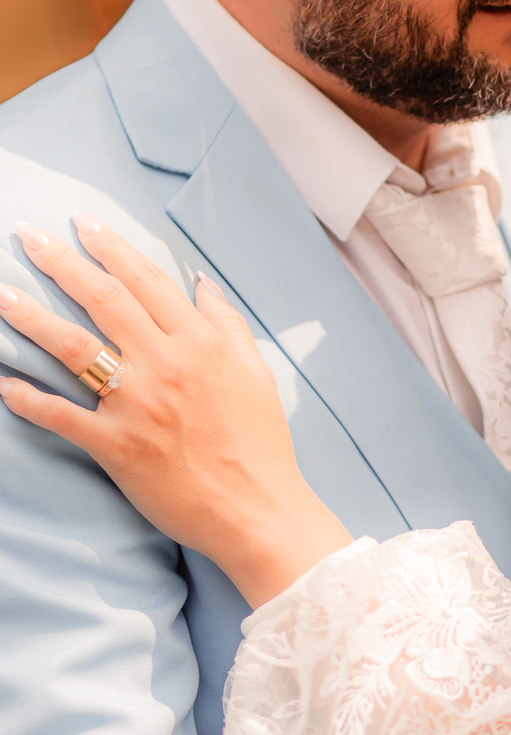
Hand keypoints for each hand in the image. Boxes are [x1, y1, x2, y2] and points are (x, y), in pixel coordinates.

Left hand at [0, 215, 348, 606]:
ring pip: (73, 348)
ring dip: (31, 317)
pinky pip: (62, 416)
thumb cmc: (260, 444)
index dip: (110, 247)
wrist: (257, 510)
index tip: (82, 223)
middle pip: (103, 300)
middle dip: (60, 262)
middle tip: (27, 236)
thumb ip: (226, 323)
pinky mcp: (116, 446)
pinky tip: (5, 384)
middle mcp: (165, 365)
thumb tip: (200, 283)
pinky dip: (29, 400)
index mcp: (200, 343)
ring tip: (2, 295)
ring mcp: (137, 405)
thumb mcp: (254, 372)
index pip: (146, 281)